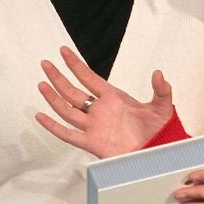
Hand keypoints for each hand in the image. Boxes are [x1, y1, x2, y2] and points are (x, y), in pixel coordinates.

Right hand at [34, 46, 173, 158]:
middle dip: (58, 77)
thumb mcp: (162, 107)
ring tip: (42, 84)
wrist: (157, 152)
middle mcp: (99, 110)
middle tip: (45, 64)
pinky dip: (53, 126)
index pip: (88, 77)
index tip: (63, 51)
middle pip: (72, 92)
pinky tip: (41, 116)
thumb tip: (159, 74)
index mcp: (112, 98)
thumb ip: (161, 90)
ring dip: (54, 97)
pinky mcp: (91, 143)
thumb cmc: (159, 131)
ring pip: (67, 110)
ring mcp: (93, 126)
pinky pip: (67, 134)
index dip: (75, 64)